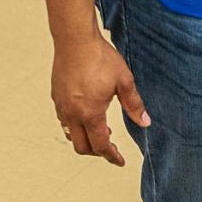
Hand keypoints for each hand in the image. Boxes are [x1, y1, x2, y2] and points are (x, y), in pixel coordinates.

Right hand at [52, 33, 148, 166]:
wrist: (75, 40)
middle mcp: (72, 114)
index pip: (100, 145)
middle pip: (82, 146)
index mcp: (90, 113)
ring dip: (85, 138)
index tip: (120, 161)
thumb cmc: (100, 58)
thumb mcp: (124, 81)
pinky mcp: (56, 96)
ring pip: (71, 134)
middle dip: (97, 151)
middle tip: (111, 147)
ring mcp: (61, 106)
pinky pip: (64, 120)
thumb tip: (145, 122)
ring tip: (101, 129)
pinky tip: (86, 113)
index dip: (112, 156)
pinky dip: (76, 125)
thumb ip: (134, 104)